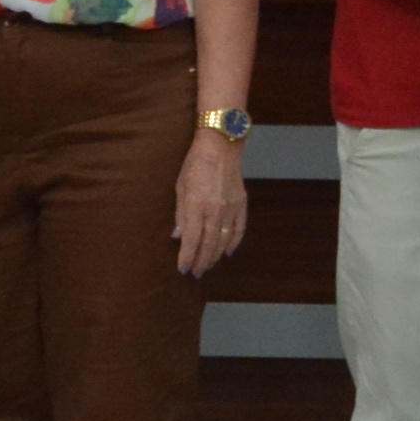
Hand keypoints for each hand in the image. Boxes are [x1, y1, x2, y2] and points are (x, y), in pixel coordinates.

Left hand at [171, 132, 249, 277]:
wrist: (221, 146)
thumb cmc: (195, 164)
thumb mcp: (180, 187)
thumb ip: (180, 213)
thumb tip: (178, 236)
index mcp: (196, 206)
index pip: (191, 240)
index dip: (187, 257)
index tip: (183, 269)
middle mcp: (215, 210)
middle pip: (208, 244)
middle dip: (201, 261)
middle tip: (196, 273)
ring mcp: (230, 208)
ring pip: (224, 240)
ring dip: (215, 255)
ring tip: (208, 265)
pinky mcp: (241, 204)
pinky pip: (238, 229)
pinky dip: (233, 242)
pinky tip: (227, 252)